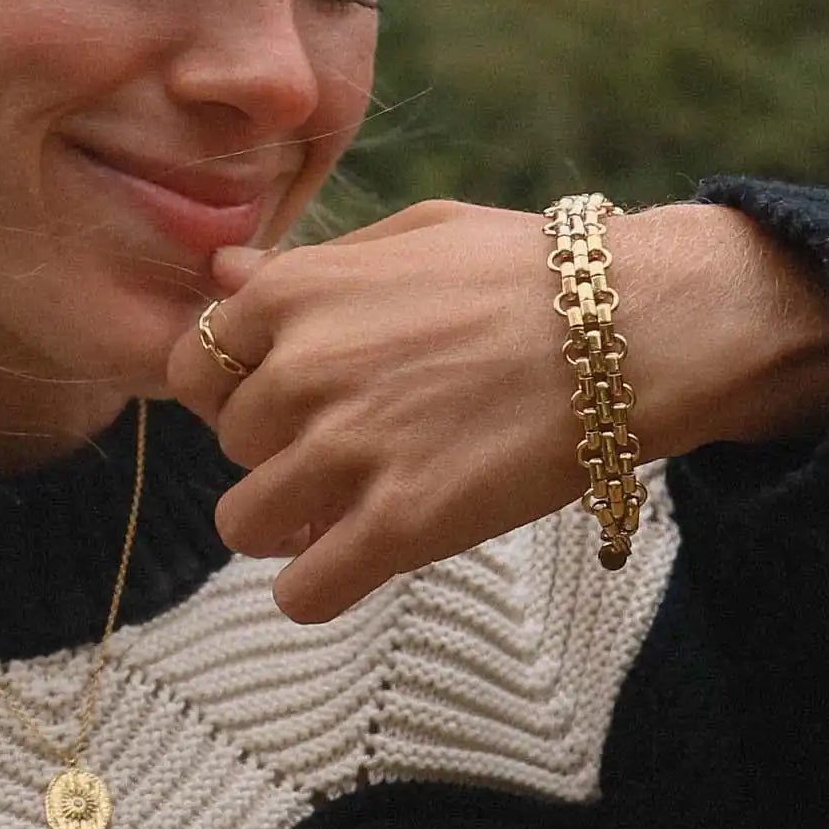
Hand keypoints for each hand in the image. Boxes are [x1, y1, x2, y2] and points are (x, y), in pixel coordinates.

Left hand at [167, 199, 828, 622]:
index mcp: (294, 294)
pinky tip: (358, 561)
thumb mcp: (411, 236)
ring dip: (287, 526)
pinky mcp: (402, 526)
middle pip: (230, 447)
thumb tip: (221, 276)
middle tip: (351, 446)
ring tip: (347, 509)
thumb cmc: (529, 272)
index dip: (236, 389)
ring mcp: (349, 452)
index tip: (289, 399)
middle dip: (278, 452)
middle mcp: (303, 371)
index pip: (193, 366)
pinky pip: (302, 593)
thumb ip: (307, 266)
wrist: (635, 329)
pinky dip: (317, 590)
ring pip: (244, 526)